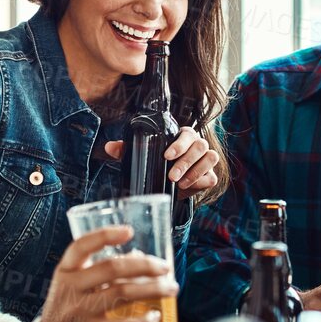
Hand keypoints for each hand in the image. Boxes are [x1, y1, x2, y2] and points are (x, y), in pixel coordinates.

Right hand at [37, 226, 175, 321]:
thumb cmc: (66, 313)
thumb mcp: (73, 287)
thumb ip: (99, 272)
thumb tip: (138, 258)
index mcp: (65, 272)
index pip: (81, 246)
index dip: (105, 235)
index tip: (129, 231)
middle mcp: (71, 289)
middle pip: (112, 268)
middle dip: (145, 265)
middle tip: (165, 267)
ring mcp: (81, 312)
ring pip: (122, 293)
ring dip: (153, 290)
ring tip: (171, 289)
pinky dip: (143, 320)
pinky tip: (155, 316)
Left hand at [102, 126, 220, 195]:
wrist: (170, 185)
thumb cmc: (158, 164)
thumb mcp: (143, 157)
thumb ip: (127, 150)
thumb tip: (109, 147)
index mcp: (183, 136)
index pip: (187, 134)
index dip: (179, 144)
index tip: (167, 155)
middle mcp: (198, 144)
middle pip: (200, 145)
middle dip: (185, 161)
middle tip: (171, 175)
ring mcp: (206, 159)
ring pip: (210, 158)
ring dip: (194, 171)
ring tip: (178, 183)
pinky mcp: (210, 175)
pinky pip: (211, 176)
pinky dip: (200, 181)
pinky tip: (187, 187)